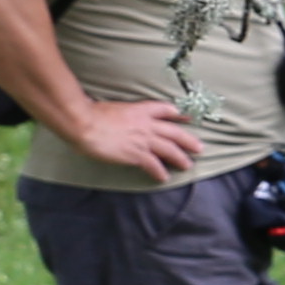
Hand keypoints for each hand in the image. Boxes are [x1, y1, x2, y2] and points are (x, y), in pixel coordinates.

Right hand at [84, 96, 206, 180]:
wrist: (84, 123)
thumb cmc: (90, 114)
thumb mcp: (112, 107)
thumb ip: (121, 113)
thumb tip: (115, 116)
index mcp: (140, 110)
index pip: (165, 109)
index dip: (177, 114)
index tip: (186, 118)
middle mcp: (147, 124)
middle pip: (175, 132)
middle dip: (188, 141)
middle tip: (199, 148)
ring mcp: (143, 139)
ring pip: (170, 149)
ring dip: (180, 158)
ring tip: (187, 165)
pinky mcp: (136, 153)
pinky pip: (154, 164)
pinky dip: (160, 172)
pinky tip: (163, 178)